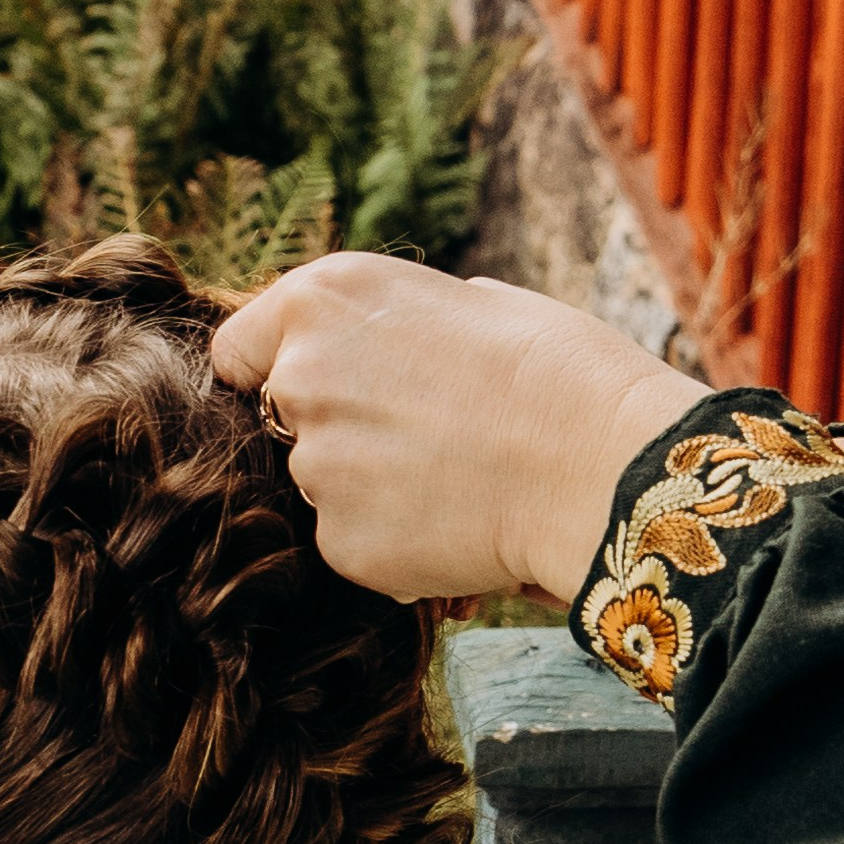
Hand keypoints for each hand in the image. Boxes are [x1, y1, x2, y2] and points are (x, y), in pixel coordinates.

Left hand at [213, 255, 697, 602]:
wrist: (605, 464)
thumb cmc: (563, 371)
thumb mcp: (474, 302)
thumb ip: (401, 324)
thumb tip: (392, 340)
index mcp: (324, 298)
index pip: (238, 350)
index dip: (274, 374)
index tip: (319, 394)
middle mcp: (300, 376)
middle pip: (283, 423)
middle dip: (336, 434)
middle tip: (423, 441)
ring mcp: (315, 465)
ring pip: (322, 486)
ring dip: (368, 492)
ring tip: (459, 482)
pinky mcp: (341, 543)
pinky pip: (352, 545)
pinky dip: (393, 543)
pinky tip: (460, 524)